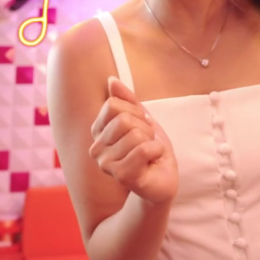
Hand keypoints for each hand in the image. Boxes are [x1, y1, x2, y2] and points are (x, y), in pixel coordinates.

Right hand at [89, 77, 177, 204]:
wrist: (163, 179)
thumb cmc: (151, 150)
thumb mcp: (142, 119)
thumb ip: (127, 100)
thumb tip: (111, 80)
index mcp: (98, 132)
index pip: (112, 104)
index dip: (135, 112)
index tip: (141, 127)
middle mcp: (96, 148)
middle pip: (123, 119)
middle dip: (145, 128)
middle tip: (147, 143)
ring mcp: (106, 163)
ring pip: (135, 134)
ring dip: (152, 142)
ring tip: (149, 154)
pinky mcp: (121, 175)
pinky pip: (143, 149)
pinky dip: (157, 151)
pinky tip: (153, 162)